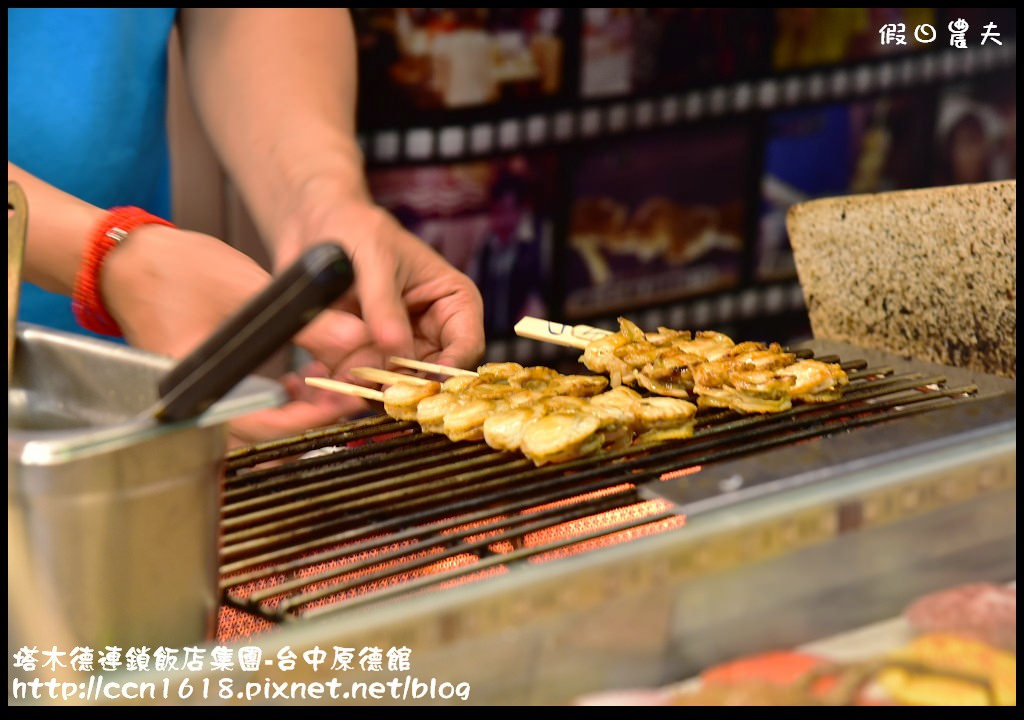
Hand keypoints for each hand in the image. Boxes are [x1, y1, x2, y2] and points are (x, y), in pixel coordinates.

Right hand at [101, 224, 370, 441]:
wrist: (128, 258)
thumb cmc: (174, 270)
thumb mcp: (250, 292)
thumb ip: (305, 322)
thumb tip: (354, 339)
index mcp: (199, 385)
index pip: (258, 425)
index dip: (306, 420)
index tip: (341, 403)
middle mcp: (196, 401)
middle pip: (261, 434)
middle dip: (307, 417)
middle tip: (345, 394)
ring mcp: (201, 395)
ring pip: (257, 422)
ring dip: (295, 408)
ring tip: (328, 380)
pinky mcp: (208, 385)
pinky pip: (246, 407)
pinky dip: (277, 398)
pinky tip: (300, 377)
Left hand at [276, 195, 485, 373]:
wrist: (314, 227)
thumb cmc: (357, 228)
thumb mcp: (373, 258)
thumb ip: (382, 305)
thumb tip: (394, 348)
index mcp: (452, 302)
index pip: (466, 346)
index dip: (449, 370)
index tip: (423, 383)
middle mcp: (430, 334)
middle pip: (431, 376)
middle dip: (406, 387)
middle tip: (379, 392)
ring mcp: (396, 350)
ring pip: (394, 387)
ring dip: (372, 388)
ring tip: (349, 381)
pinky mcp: (363, 359)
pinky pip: (361, 384)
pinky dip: (347, 385)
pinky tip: (334, 378)